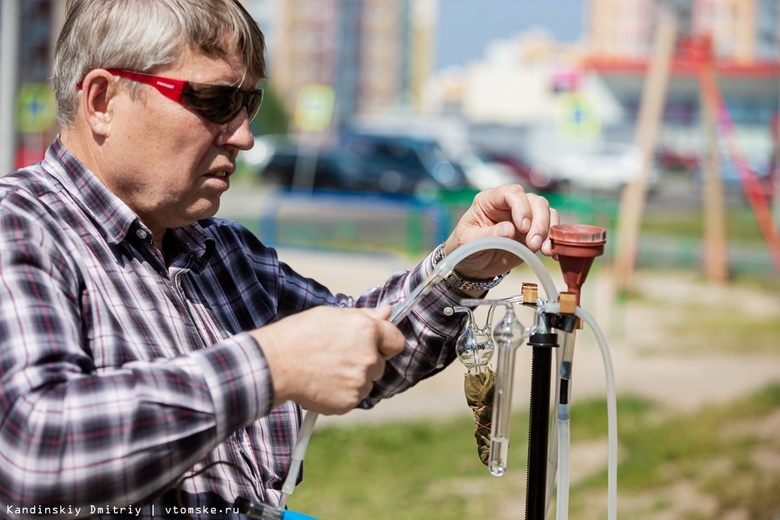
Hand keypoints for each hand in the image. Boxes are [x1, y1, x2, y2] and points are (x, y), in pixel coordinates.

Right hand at [251, 306, 403, 414]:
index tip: (375, 345)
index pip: (396, 341)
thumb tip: (388, 312)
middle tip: (337, 356)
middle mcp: (369, 357)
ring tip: (326, 370)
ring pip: (367, 383)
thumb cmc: (300, 335)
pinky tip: (322, 383)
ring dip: (353, 379)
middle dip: (364, 362)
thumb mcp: (332, 315)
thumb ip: (364, 315)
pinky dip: (341, 394)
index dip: (386, 343)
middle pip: (380, 364)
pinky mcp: (350, 401)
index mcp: (367, 331)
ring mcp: (360, 382)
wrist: (276, 364)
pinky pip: (353, 398)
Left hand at [442, 184, 558, 279]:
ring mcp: (524, 217)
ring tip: (541, 250)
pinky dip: (552, 239)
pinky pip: (550, 229)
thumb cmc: (465, 248)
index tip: (522, 227)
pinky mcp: (533, 231)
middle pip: (535, 201)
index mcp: (490, 200)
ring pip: (546, 212)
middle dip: (538, 221)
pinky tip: (549, 252)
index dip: (521, 207)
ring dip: (547, 230)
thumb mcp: (467, 242)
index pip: (512, 192)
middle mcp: (510, 205)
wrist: (472, 265)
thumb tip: (510, 230)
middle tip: (532, 243)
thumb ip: (487, 235)